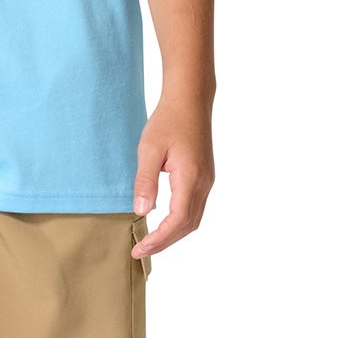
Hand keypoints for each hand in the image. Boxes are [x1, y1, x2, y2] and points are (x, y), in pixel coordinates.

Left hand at [130, 91, 214, 258]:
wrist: (190, 99)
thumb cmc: (168, 120)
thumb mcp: (149, 148)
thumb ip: (145, 181)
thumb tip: (140, 211)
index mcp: (190, 177)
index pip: (177, 220)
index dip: (159, 238)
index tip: (140, 247)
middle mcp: (203, 183)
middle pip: (188, 225)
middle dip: (165, 241)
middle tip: (141, 249)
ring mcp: (207, 180)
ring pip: (193, 218)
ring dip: (174, 233)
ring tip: (151, 239)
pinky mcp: (205, 176)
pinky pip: (195, 207)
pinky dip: (180, 220)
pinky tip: (165, 219)